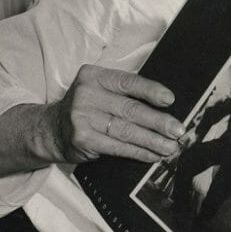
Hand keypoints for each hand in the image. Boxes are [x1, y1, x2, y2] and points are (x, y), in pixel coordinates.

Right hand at [43, 64, 183, 163]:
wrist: (52, 129)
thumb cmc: (87, 107)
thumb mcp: (100, 89)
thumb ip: (125, 92)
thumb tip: (165, 106)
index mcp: (94, 76)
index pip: (128, 82)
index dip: (151, 91)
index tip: (170, 100)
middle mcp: (87, 94)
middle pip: (130, 109)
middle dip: (159, 122)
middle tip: (179, 130)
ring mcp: (83, 118)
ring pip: (126, 131)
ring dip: (153, 141)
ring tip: (171, 147)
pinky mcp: (83, 140)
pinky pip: (118, 147)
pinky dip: (139, 152)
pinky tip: (153, 155)